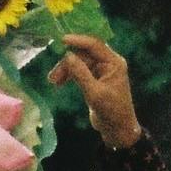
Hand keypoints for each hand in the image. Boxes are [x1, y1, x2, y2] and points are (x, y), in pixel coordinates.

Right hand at [47, 32, 138, 148]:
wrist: (117, 130)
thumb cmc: (111, 111)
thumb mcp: (95, 93)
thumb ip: (81, 73)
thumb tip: (67, 56)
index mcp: (114, 62)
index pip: (95, 45)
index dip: (78, 40)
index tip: (61, 40)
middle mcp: (108, 63)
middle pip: (84, 54)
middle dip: (67, 62)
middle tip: (53, 77)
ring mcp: (101, 70)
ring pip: (79, 62)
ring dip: (66, 70)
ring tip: (53, 82)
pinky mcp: (94, 79)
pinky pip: (79, 70)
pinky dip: (69, 75)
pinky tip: (59, 83)